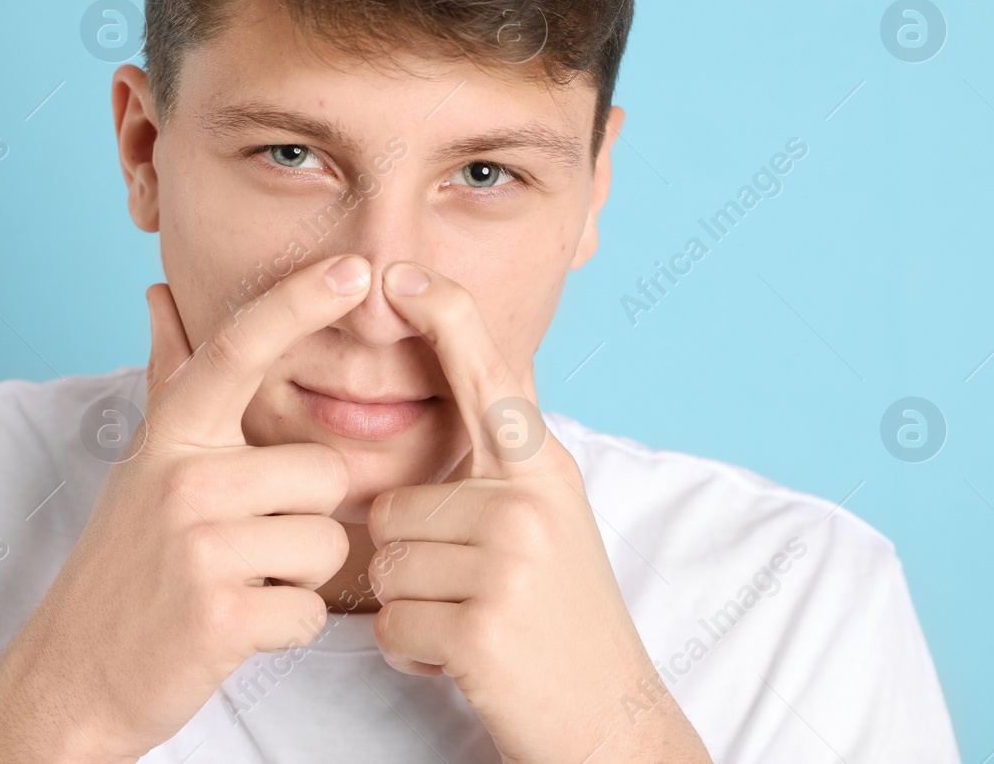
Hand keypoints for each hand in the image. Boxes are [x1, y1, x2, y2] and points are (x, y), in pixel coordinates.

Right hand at [0, 254, 373, 762]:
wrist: (73, 674)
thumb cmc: (125, 562)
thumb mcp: (143, 463)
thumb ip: (167, 378)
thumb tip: (160, 293)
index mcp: (171, 437)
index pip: (239, 349)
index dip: (300, 302)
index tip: (353, 269)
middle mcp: (182, 479)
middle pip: (325, 473)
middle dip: (307, 517)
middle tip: (246, 545)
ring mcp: (199, 547)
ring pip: (327, 543)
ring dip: (298, 576)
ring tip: (237, 583)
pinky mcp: (220, 616)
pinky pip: (313, 610)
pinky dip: (288, 627)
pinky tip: (236, 625)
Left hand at [366, 261, 711, 763]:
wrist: (609, 721)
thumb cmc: (563, 616)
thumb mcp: (549, 517)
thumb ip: (502, 459)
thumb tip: (458, 380)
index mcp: (543, 467)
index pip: (487, 374)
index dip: (443, 316)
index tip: (402, 273)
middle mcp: (529, 502)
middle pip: (393, 503)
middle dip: (412, 561)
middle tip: (472, 593)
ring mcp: (508, 563)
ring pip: (384, 564)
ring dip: (412, 608)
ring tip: (473, 623)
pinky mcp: (482, 626)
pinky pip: (390, 624)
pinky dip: (413, 653)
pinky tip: (464, 659)